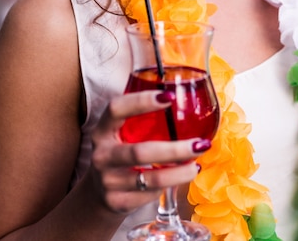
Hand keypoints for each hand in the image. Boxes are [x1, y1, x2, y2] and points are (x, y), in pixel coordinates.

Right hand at [87, 90, 209, 213]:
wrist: (97, 191)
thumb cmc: (120, 150)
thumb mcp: (122, 131)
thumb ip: (143, 118)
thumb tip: (187, 100)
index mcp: (103, 129)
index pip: (117, 109)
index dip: (142, 101)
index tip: (170, 97)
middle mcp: (101, 154)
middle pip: (140, 152)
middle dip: (175, 150)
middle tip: (200, 144)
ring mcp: (107, 180)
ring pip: (150, 179)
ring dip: (179, 173)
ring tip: (196, 165)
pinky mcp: (115, 202)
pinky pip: (149, 195)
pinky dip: (168, 186)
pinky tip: (180, 178)